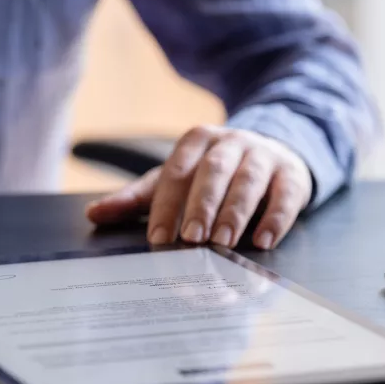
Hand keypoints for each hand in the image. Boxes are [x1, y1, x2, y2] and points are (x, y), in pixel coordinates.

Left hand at [87, 126, 311, 249]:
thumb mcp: (174, 180)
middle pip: (214, 172)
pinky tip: (264, 241)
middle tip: (192, 238)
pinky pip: (285, 195)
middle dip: (202, 205)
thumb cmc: (212, 173)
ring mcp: (263, 156)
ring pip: (248, 181)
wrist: (267, 154)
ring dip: (236, 212)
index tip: (158, 239)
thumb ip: (137, 198)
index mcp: (196, 141)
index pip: (176, 172)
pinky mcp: (290, 174)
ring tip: (224, 242)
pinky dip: (276, 218)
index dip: (167, 206)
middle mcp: (230, 143)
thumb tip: (94, 214)